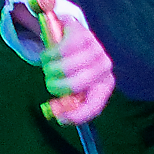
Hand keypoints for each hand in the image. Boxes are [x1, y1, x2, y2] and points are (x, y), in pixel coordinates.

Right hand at [29, 0, 115, 125]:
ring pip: (66, 68)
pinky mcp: (83, 34)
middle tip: (49, 82)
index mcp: (104, 84)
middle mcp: (105, 67)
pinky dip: (49, 55)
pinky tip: (49, 55)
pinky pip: (61, 50)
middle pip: (74, 85)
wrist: (70, 34)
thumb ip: (69, 101)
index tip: (60, 118)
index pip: (94, 105)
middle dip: (55, 86)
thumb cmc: (72, 65)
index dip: (77, 115)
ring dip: (50, 69)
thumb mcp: (72, 84)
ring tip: (48, 66)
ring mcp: (96, 49)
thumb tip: (60, 116)